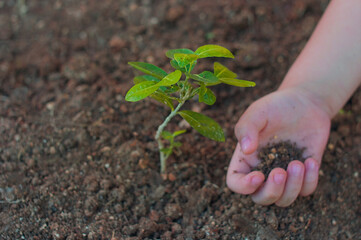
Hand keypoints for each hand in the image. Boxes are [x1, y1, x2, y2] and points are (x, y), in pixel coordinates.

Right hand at [226, 88, 330, 205]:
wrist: (305, 103)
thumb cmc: (276, 106)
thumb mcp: (258, 111)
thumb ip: (247, 127)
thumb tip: (246, 149)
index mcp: (246, 159)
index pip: (235, 182)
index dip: (243, 186)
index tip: (258, 175)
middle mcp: (263, 170)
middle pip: (261, 198)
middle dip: (272, 191)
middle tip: (280, 171)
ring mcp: (285, 175)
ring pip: (284, 200)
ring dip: (292, 187)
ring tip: (298, 163)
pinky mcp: (305, 175)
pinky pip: (306, 191)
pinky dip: (310, 181)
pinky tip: (311, 161)